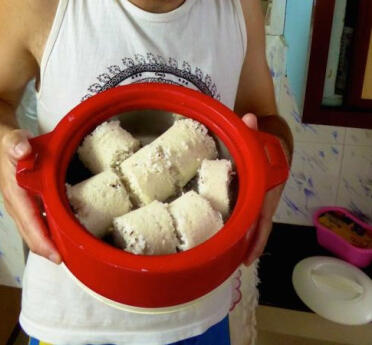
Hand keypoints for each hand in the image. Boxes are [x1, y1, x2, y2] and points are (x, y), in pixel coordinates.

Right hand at [0, 128, 61, 263]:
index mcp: (15, 195)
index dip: (43, 242)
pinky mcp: (30, 206)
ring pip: (37, 232)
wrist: (0, 145)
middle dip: (50, 250)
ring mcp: (24, 208)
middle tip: (73, 260)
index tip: (57, 256)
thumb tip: (22, 150)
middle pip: (33, 235)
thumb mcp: (12, 140)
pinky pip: (41, 223)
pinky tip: (69, 233)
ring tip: (75, 252)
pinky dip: (53, 231)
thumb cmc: (8, 146)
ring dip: (53, 243)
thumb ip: (16, 144)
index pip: (29, 223)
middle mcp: (18, 206)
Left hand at [241, 113, 284, 265]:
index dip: (256, 237)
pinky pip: (248, 211)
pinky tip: (230, 231)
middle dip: (250, 244)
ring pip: (255, 220)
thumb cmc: (267, 133)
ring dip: (246, 237)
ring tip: (232, 255)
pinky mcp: (254, 192)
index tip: (249, 256)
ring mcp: (261, 195)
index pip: (263, 215)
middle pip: (259, 224)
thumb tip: (250, 117)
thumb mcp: (261, 130)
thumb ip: (253, 126)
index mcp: (270, 184)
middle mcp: (268, 193)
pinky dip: (242, 224)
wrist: (273, 129)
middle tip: (238, 263)